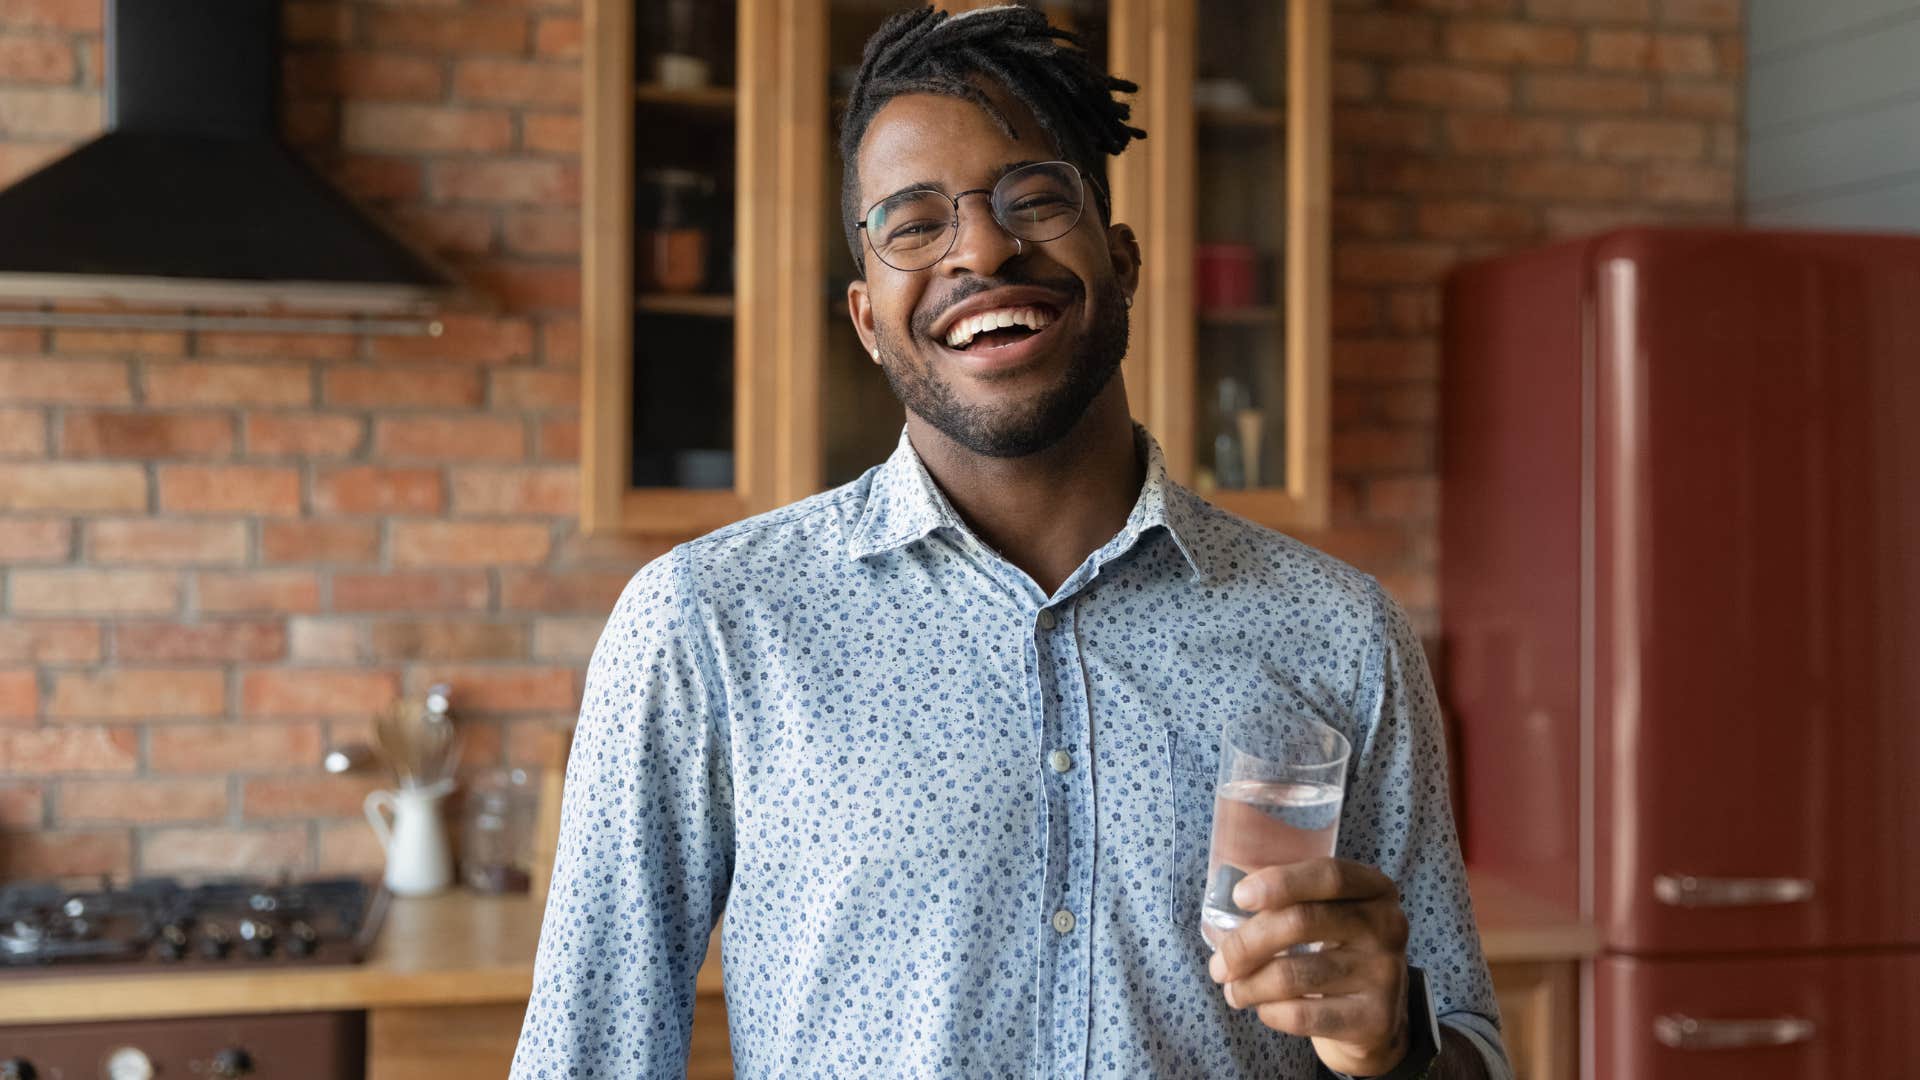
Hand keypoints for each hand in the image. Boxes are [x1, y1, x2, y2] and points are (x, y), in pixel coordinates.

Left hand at [1206, 857, 1411, 1076]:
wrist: (1378, 1019)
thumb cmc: (1337, 953)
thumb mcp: (1330, 915)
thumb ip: (1289, 900)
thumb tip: (1222, 904)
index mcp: (1376, 889)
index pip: (1329, 875)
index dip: (1281, 882)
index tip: (1240, 896)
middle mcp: (1388, 927)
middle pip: (1301, 922)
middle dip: (1246, 943)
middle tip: (1218, 964)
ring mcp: (1385, 974)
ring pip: (1293, 975)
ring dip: (1248, 985)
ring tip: (1232, 990)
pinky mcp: (1374, 1018)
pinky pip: (1303, 1015)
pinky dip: (1270, 1012)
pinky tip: (1264, 1009)